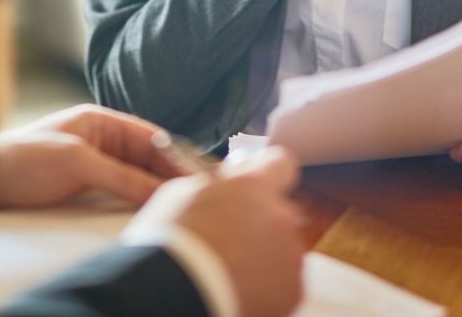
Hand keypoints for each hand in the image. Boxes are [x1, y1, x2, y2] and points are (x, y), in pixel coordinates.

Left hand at [0, 105, 186, 208]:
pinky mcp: (88, 187)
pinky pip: (123, 192)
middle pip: (150, 158)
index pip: (152, 137)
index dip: (178, 155)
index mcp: (102, 122)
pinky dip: (139, 201)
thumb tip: (161, 190)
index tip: (200, 175)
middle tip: (198, 196)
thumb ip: (122, 176)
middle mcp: (104, 141)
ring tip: (181, 207)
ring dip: (157, 190)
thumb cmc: (25, 160)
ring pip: (139, 177)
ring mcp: (97, 165)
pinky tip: (152, 213)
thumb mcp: (77, 163)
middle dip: (172, 175)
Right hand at [133, 147, 305, 316]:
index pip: (281, 163)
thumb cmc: (169, 246)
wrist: (174, 297)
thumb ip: (215, 185)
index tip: (257, 184)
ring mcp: (290, 255)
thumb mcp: (181, 196)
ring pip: (282, 249)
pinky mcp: (292, 291)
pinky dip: (267, 287)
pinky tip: (238, 291)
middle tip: (229, 240)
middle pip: (279, 212)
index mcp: (253, 186)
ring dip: (263, 255)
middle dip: (260, 222)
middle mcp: (280, 216)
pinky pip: (284, 282)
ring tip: (229, 272)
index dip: (269, 173)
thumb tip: (226, 183)